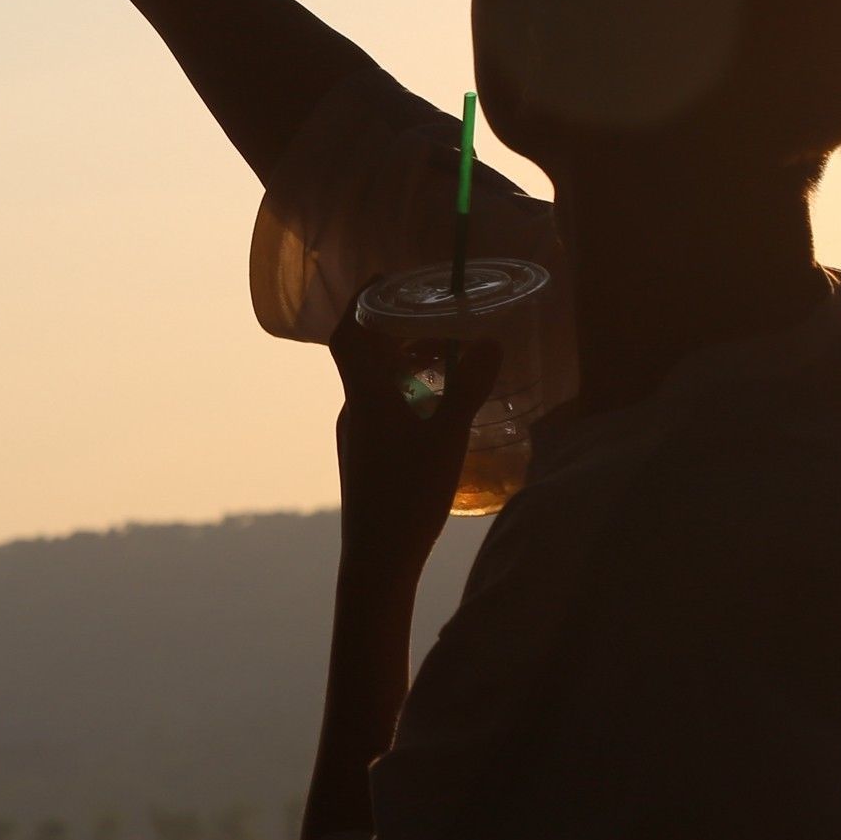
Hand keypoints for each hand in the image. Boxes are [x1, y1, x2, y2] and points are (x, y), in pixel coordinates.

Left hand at [325, 310, 500, 582]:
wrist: (377, 561)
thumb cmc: (408, 498)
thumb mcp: (447, 440)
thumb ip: (469, 389)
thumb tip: (490, 341)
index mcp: (365, 396)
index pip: (350, 332)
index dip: (364, 300)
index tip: (390, 278)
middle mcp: (354, 408)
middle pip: (362, 353)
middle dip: (393, 328)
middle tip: (432, 314)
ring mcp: (357, 433)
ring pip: (373, 382)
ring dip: (401, 361)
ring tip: (444, 356)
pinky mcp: (364, 455)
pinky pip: (380, 405)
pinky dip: (404, 390)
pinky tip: (434, 405)